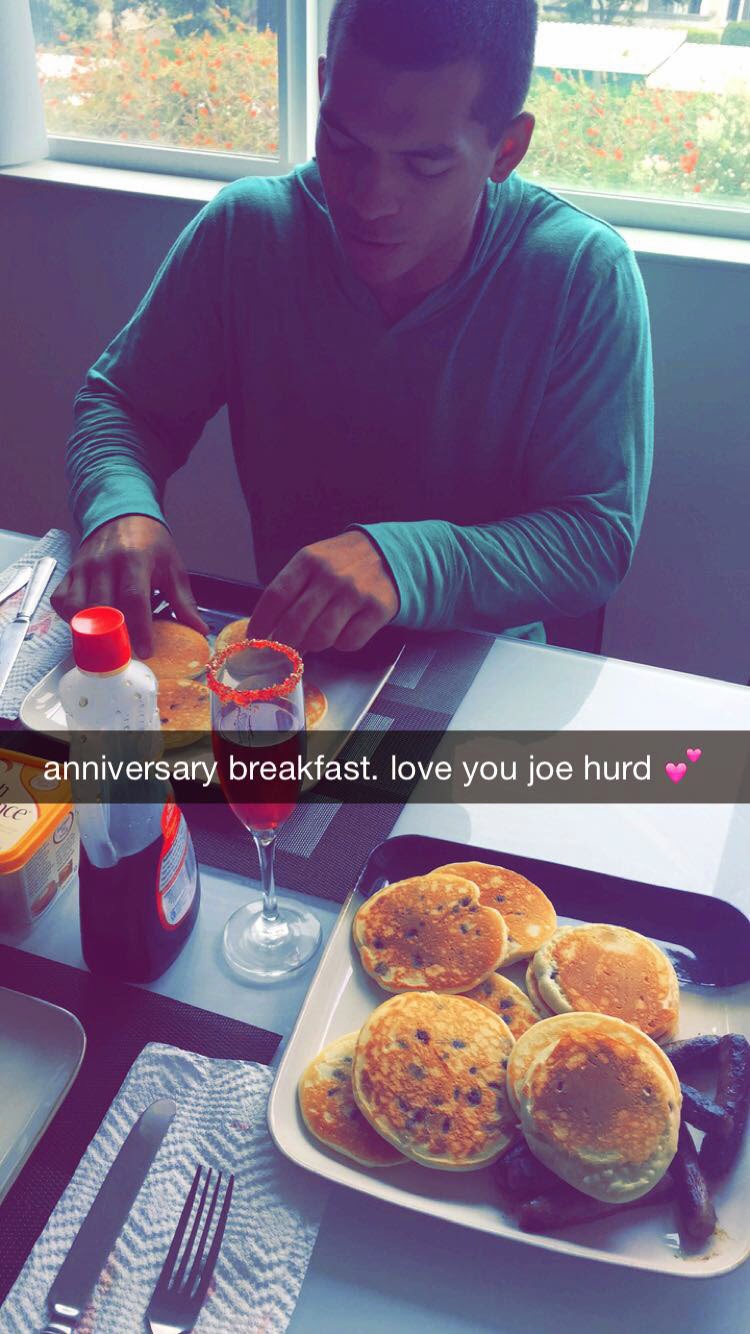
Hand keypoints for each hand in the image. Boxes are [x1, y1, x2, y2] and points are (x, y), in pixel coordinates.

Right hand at [51, 515, 207, 657]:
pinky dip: (72, 619)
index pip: (133, 599)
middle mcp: (103, 563)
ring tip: (109, 643)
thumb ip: (183, 601)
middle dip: (114, 636)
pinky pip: (62, 602)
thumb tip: (200, 629)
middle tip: (127, 654)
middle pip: (102, 608)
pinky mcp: (70, 573)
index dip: (139, 629)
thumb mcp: (172, 567)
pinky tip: (89, 626)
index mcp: (134, 559)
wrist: (122, 516)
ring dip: (91, 631)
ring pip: (78, 608)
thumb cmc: (150, 543)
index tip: (146, 651)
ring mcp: (83, 568)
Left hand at [250, 531, 398, 653]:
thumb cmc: (342, 562)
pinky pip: (348, 643)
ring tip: (315, 638)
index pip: (275, 596)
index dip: (261, 623)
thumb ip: (292, 590)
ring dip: (313, 645)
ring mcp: (355, 593)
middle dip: (283, 643)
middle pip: (294, 623)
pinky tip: (343, 631)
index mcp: (308, 560)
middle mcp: (331, 576)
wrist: (389, 553)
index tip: (255, 638)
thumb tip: (270, 630)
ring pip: (320, 637)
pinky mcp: (377, 610)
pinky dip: (341, 644)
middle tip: (282, 650)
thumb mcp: (313, 562)